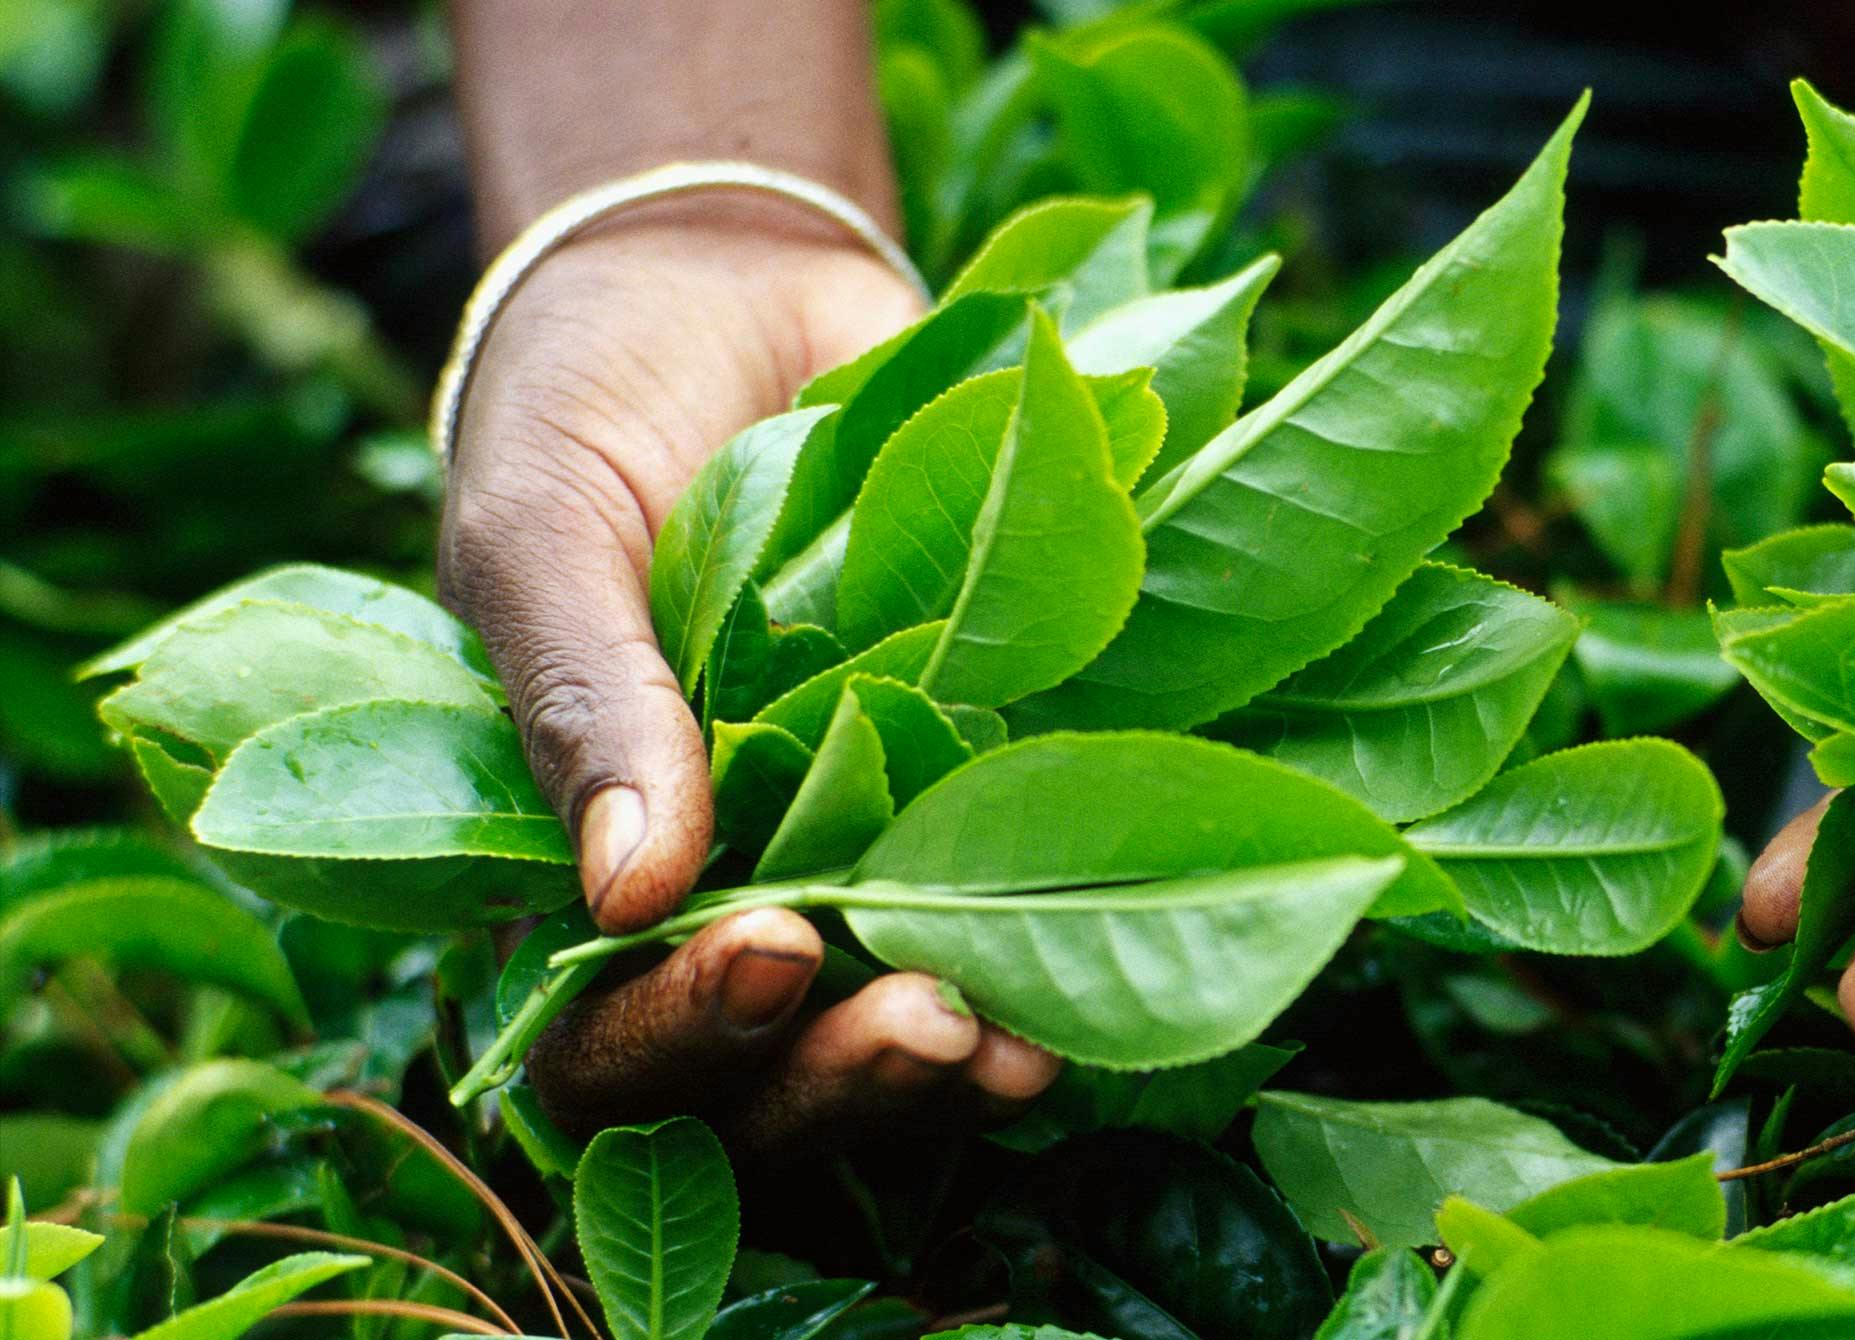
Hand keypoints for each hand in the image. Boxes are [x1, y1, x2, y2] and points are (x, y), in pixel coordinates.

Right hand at [439, 199, 1060, 1151]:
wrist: (733, 290)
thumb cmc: (594, 407)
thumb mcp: (542, 531)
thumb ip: (578, 699)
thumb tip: (626, 892)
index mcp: (586, 863)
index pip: (605, 1040)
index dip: (680, 1039)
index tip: (771, 951)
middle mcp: (723, 889)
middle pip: (762, 1083)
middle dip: (839, 1080)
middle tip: (923, 1023)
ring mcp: (852, 848)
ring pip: (884, 1032)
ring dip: (952, 1065)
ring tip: (1015, 1042)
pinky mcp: (966, 786)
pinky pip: (1005, 918)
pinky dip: (1050, 965)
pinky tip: (1084, 983)